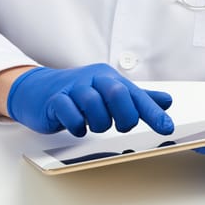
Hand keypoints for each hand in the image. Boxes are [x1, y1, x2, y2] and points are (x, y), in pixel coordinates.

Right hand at [7, 63, 174, 136]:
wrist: (37, 90)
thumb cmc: (78, 93)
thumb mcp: (110, 93)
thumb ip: (137, 99)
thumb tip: (167, 102)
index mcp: (109, 77)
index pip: (136, 94)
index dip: (152, 112)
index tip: (166, 127)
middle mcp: (93, 79)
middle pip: (117, 93)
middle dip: (124, 116)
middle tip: (120, 126)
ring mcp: (73, 88)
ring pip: (94, 106)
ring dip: (99, 124)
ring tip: (94, 124)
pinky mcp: (55, 100)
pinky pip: (70, 115)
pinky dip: (77, 126)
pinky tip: (77, 126)